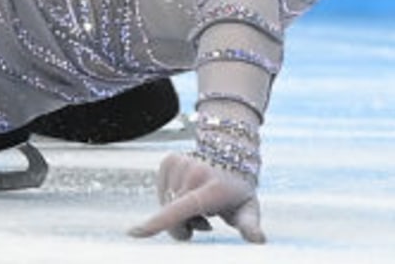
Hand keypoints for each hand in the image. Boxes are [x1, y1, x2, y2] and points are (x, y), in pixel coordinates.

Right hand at [128, 152, 263, 242]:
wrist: (230, 155)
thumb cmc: (238, 191)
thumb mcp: (248, 210)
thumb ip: (250, 226)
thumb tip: (259, 240)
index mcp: (213, 189)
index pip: (182, 208)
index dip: (160, 222)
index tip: (135, 232)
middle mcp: (194, 172)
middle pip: (172, 216)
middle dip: (184, 227)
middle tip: (205, 222)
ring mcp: (180, 163)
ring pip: (165, 205)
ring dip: (178, 213)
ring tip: (198, 205)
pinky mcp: (168, 160)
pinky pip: (161, 192)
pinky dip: (171, 199)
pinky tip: (188, 193)